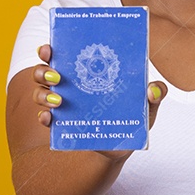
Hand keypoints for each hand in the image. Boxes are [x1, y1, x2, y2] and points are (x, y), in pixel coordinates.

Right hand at [31, 44, 167, 156]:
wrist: (124, 146)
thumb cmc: (133, 117)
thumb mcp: (147, 104)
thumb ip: (155, 93)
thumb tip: (153, 89)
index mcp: (87, 71)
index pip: (63, 53)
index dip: (51, 49)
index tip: (49, 48)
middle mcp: (69, 85)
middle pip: (44, 70)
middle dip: (43, 70)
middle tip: (57, 76)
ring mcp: (62, 105)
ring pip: (40, 93)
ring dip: (43, 94)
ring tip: (58, 100)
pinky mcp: (62, 125)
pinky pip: (45, 119)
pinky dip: (44, 117)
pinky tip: (50, 118)